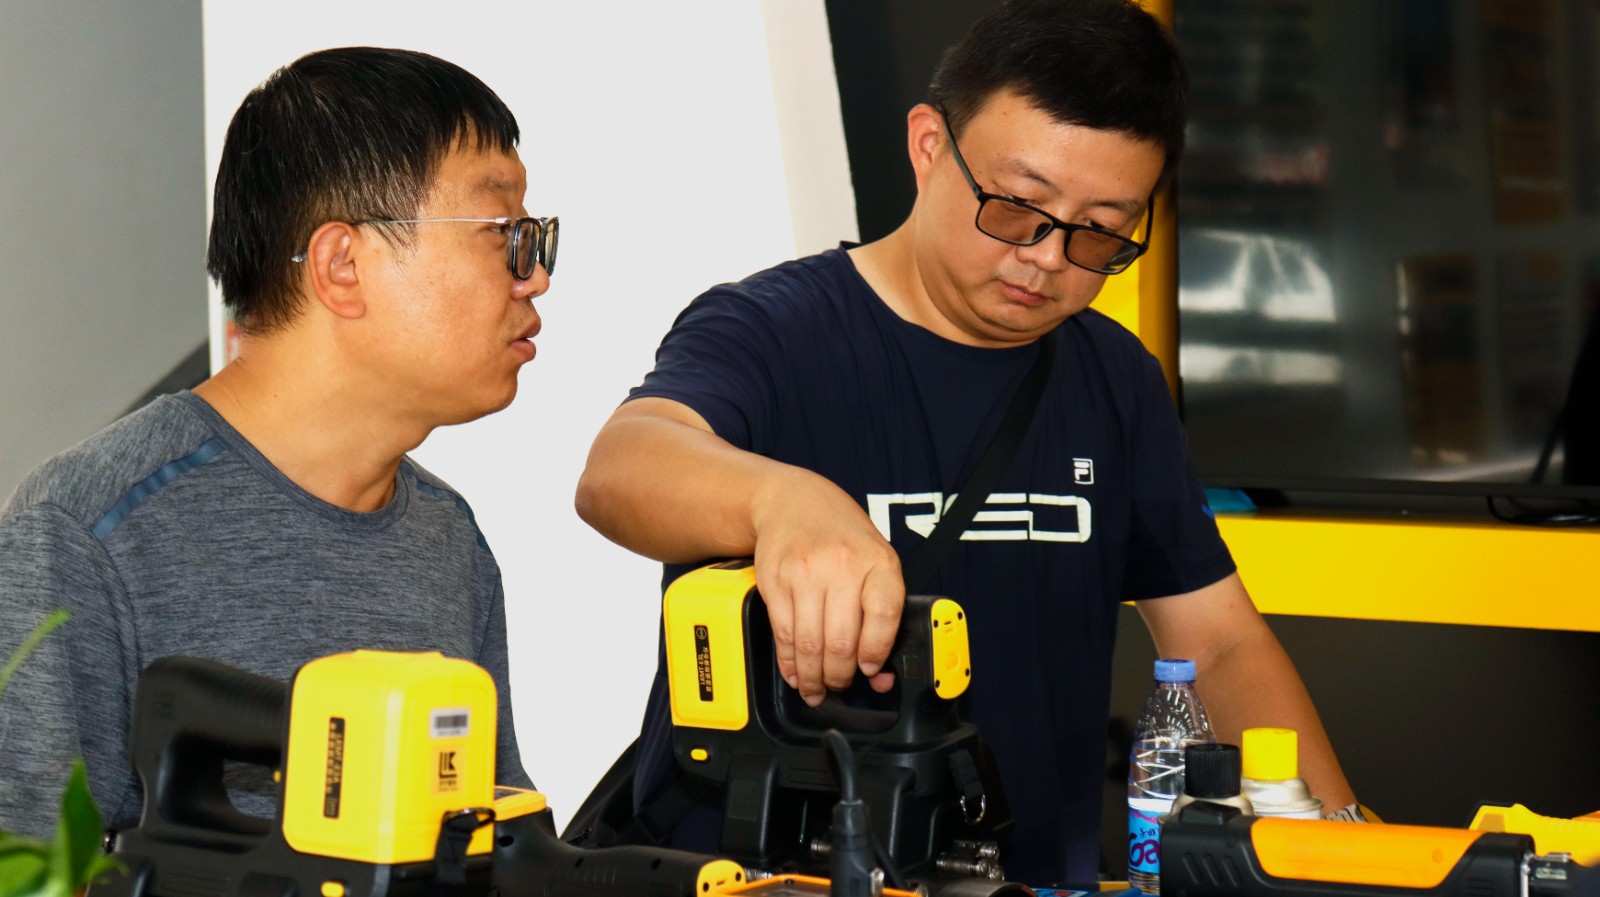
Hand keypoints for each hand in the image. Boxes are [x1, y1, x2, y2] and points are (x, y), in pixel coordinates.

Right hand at [750, 467, 903, 705]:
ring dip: (812, 676)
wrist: (793, 501)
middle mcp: (841, 565)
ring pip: (808, 643)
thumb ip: (881, 613)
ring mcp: (805, 573)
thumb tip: (880, 674)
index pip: (884, 617)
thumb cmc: (842, 536)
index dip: (876, 652)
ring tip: (815, 688)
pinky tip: (794, 672)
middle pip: (841, 640)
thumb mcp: (875, 561)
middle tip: (838, 685)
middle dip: (839, 676)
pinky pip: (783, 634)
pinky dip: (788, 662)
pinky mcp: (775, 582)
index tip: (870, 670)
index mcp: (877, 561)